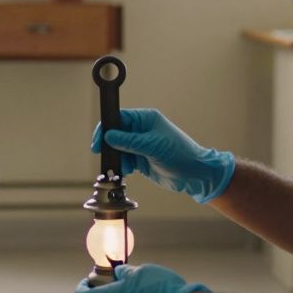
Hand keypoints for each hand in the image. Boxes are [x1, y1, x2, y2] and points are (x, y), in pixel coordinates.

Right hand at [91, 108, 234, 203]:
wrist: (194, 174)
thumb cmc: (180, 154)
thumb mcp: (152, 146)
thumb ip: (128, 142)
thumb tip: (108, 136)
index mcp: (145, 119)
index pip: (119, 118)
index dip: (106, 128)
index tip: (98, 141)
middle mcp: (141, 130)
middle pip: (116, 133)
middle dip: (109, 145)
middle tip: (105, 155)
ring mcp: (141, 145)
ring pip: (118, 148)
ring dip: (117, 158)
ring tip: (124, 166)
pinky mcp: (141, 159)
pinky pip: (124, 160)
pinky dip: (122, 166)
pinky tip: (127, 170)